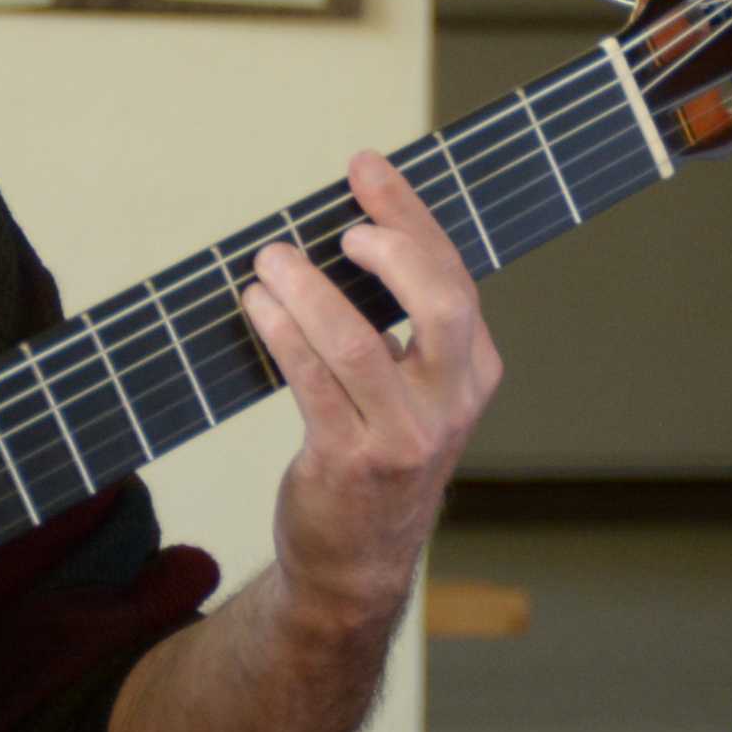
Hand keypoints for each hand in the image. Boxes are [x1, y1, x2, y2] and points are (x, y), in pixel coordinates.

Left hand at [238, 151, 501, 636]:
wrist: (356, 562)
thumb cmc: (376, 456)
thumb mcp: (409, 392)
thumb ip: (396, 323)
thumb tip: (349, 230)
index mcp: (473, 371)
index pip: (453, 276)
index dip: (409, 215)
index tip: (366, 168)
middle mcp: (450, 402)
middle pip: (441, 302)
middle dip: (391, 246)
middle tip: (341, 224)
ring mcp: (404, 435)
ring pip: (360, 344)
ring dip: (309, 292)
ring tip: (270, 261)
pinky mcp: (350, 461)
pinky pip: (313, 385)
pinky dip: (282, 336)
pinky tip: (258, 306)